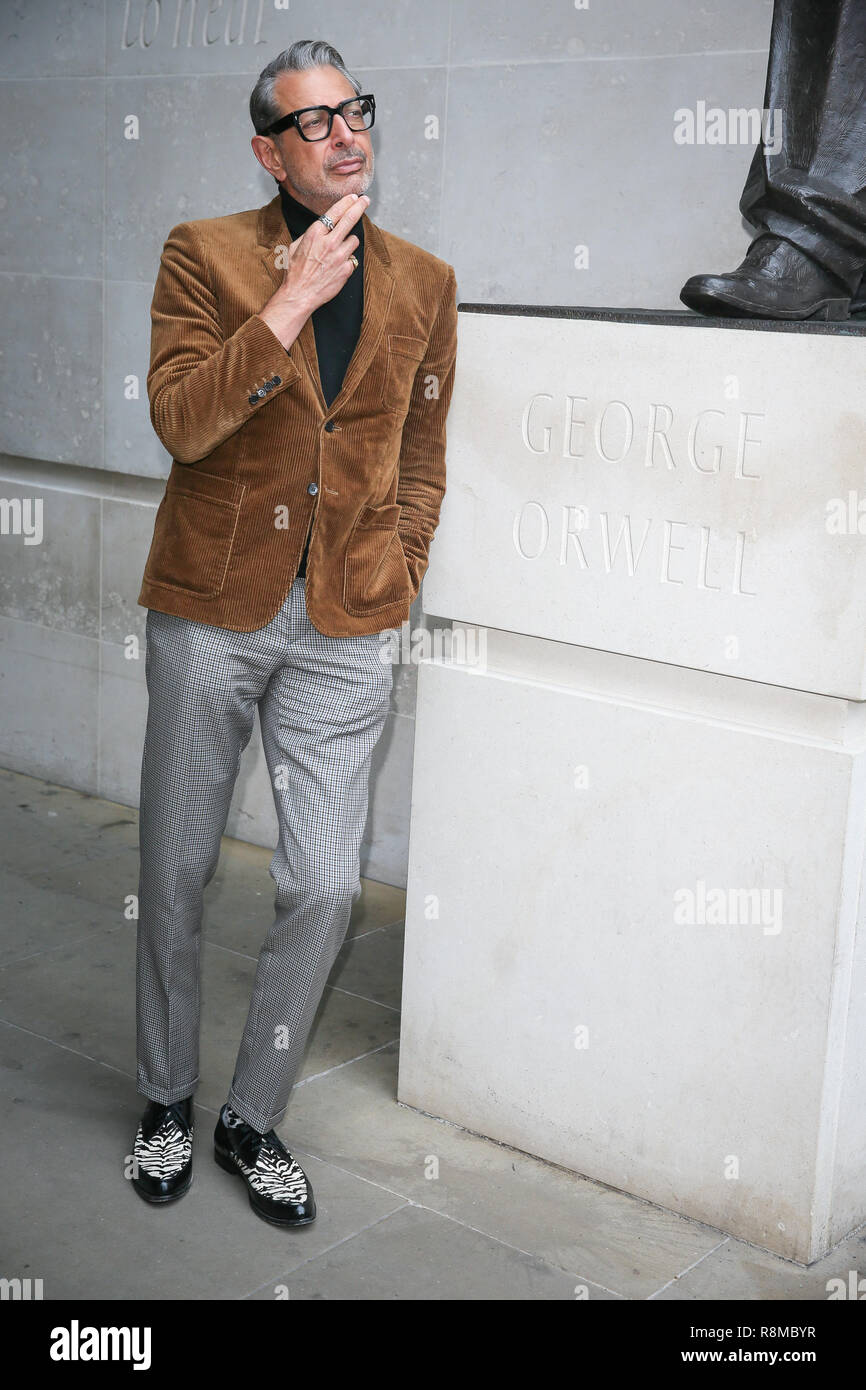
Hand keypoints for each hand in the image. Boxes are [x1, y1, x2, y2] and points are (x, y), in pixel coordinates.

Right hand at [258, 193, 367, 348]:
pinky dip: (347, 260)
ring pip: (354, 240)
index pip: (335, 211)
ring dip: (349, 241)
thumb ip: (311, 234)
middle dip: (360, 206)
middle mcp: (329, 242)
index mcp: (315, 234)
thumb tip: (322, 227)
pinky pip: (352, 258)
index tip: (354, 197)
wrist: (299, 295)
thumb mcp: (296, 246)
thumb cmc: (295, 271)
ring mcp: (339, 256)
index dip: (347, 202)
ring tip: (339, 250)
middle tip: (366, 200)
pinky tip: (338, 266)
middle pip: (350, 218)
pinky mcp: (346, 270)